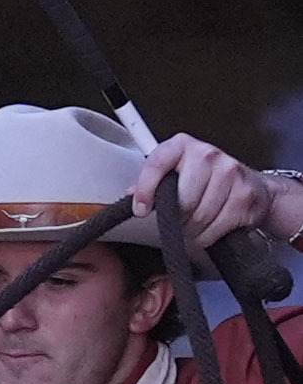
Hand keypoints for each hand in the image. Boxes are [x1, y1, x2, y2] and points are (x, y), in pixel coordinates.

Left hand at [138, 135, 300, 254]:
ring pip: (199, 217)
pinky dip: (207, 236)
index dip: (146, 190)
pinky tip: (208, 228)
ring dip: (191, 230)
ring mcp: (231, 173)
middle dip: (176, 218)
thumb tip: (130, 194)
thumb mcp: (175, 175)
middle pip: (182, 200)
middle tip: (178, 220)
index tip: (141, 209)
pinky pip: (216, 227)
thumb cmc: (206, 181)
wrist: (252, 186)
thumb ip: (153, 183)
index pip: (157, 164)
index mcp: (183, 146)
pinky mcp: (245, 194)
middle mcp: (208, 155)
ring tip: (193, 224)